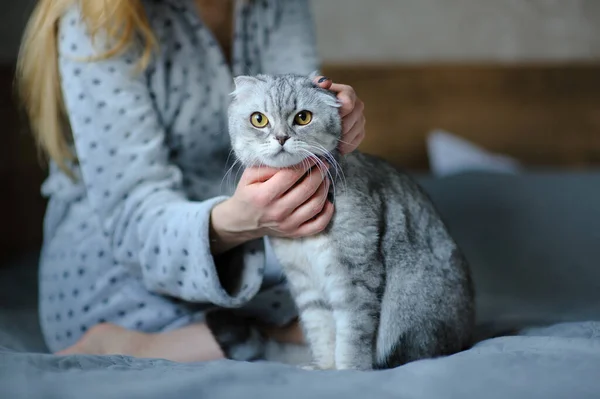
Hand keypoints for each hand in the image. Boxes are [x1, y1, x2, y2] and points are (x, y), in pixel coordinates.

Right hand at [210, 160, 333, 253]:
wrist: (242, 221)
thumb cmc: (247, 194)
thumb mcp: (249, 176)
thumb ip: (268, 166)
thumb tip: (291, 159)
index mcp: (264, 196)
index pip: (291, 175)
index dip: (305, 163)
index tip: (312, 156)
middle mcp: (277, 212)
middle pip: (306, 189)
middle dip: (319, 172)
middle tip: (323, 163)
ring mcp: (288, 224)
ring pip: (315, 205)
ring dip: (324, 188)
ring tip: (324, 177)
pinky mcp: (295, 233)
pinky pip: (318, 225)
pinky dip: (327, 213)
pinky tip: (327, 201)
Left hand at [314, 76, 365, 154]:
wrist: (318, 114)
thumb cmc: (315, 101)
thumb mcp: (314, 91)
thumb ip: (319, 85)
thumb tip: (324, 82)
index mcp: (346, 92)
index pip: (349, 97)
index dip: (342, 107)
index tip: (334, 114)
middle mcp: (356, 104)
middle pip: (355, 115)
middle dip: (342, 126)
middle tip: (329, 133)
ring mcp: (360, 118)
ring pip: (357, 129)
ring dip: (344, 137)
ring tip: (331, 143)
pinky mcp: (360, 131)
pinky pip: (358, 139)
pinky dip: (348, 145)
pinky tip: (338, 148)